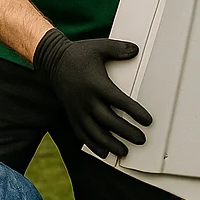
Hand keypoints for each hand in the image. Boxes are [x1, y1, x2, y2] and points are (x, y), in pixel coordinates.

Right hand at [33, 28, 152, 158]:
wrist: (52, 61)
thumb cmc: (78, 54)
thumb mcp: (99, 47)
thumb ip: (119, 49)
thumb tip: (136, 50)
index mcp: (96, 84)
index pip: (119, 101)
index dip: (134, 112)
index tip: (147, 121)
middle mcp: (86, 100)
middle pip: (109, 121)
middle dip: (126, 132)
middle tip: (141, 139)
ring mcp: (77, 109)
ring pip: (95, 132)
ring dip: (110, 144)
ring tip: (124, 151)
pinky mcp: (72, 114)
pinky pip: (82, 134)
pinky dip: (93, 145)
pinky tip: (104, 152)